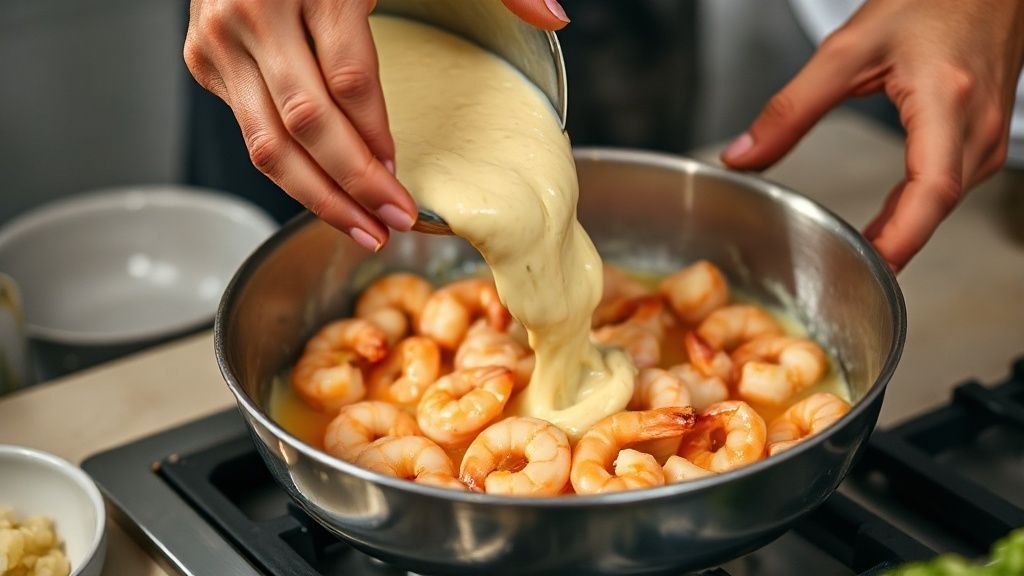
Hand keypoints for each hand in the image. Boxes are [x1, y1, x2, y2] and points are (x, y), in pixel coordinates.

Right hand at [185, 0, 567, 250]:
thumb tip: (554, 17)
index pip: (350, 83)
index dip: (378, 144)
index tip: (405, 188)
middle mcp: (258, 12)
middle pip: (307, 125)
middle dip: (352, 187)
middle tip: (390, 224)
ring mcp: (222, 38)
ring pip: (265, 142)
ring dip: (314, 196)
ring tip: (359, 228)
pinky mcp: (204, 56)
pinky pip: (246, 129)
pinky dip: (286, 166)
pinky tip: (323, 190)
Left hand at [721, 0, 1023, 270]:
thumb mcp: (846, 50)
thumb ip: (790, 109)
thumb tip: (743, 157)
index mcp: (945, 102)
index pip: (931, 190)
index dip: (901, 238)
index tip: (871, 268)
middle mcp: (977, 125)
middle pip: (935, 205)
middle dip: (892, 245)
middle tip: (846, 274)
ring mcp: (989, 133)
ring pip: (945, 200)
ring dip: (904, 229)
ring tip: (860, 250)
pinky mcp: (986, 135)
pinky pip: (951, 185)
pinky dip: (917, 208)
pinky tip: (889, 221)